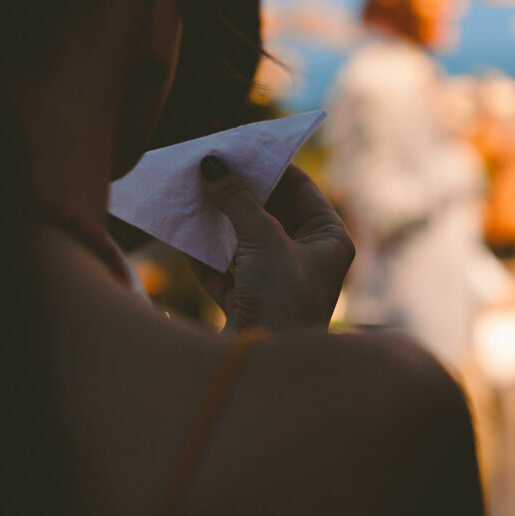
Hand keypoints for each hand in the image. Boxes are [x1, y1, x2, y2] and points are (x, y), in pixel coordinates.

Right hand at [194, 157, 354, 332]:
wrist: (263, 368)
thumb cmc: (282, 299)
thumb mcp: (263, 240)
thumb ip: (238, 199)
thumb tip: (213, 164)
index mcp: (330, 242)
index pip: (303, 189)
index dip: (273, 166)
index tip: (241, 147)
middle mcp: (309, 261)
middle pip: (273, 213)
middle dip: (241, 192)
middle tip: (211, 166)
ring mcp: (279, 285)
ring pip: (247, 241)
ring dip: (221, 221)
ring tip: (194, 192)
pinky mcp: (251, 306)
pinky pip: (226, 272)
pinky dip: (206, 255)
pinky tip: (183, 235)